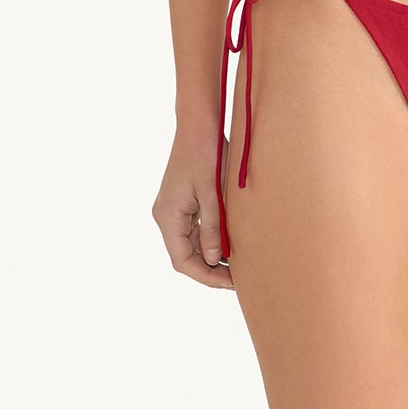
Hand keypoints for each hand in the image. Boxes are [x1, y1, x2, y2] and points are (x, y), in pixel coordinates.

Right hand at [152, 130, 233, 290]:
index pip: (183, 261)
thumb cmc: (206, 154)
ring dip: (213, 257)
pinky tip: (233, 246)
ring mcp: (174, 211)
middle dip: (211, 270)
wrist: (198, 125)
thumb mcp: (211, 193)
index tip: (231, 283)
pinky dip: (213, 242)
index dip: (206, 276)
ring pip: (192, 246)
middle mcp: (166, 216)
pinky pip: (196, 232)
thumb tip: (216, 259)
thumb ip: (213, 228)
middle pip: (186, 257)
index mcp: (168, 216)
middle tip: (240, 279)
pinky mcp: (184, 205)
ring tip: (240, 266)